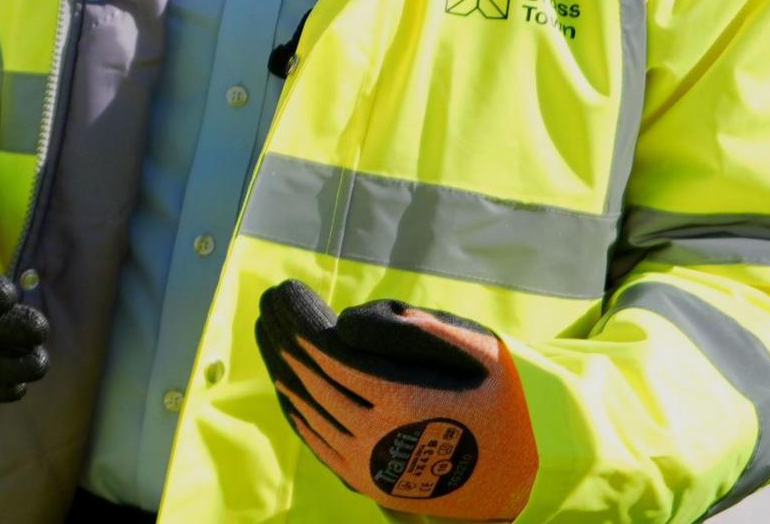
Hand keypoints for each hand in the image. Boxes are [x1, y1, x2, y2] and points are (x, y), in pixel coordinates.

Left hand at [255, 280, 537, 520]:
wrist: (502, 481)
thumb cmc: (494, 401)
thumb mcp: (476, 349)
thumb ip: (412, 327)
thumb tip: (344, 323)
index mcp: (402, 399)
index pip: (325, 350)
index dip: (297, 316)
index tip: (284, 288)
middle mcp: (374, 436)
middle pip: (306, 374)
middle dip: (280, 331)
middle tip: (268, 300)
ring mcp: (360, 462)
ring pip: (300, 403)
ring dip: (277, 361)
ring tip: (267, 327)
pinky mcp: (355, 476)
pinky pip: (308, 430)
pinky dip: (289, 396)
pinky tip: (282, 371)